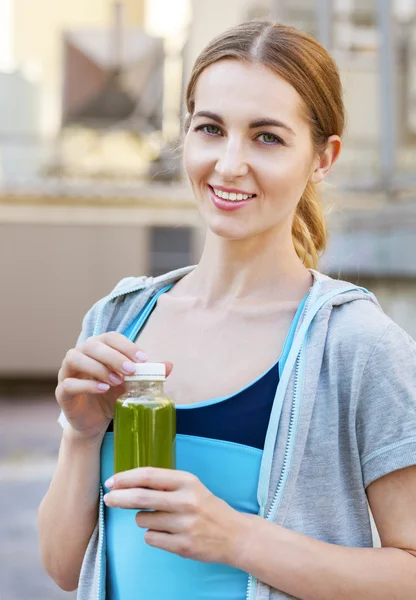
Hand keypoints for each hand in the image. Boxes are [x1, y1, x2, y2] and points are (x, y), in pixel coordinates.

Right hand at [56, 332, 172, 440]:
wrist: (95, 423)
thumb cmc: (112, 396)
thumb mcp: (133, 385)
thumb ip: (149, 374)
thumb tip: (169, 365)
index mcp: (98, 348)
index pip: (110, 337)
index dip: (126, 346)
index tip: (144, 359)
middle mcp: (80, 355)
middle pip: (93, 345)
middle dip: (114, 356)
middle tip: (131, 370)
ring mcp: (68, 372)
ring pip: (75, 358)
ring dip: (98, 367)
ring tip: (117, 381)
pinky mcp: (62, 392)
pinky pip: (69, 383)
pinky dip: (87, 385)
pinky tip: (104, 389)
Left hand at [103, 467, 246, 564]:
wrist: (233, 535)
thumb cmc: (206, 507)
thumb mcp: (191, 487)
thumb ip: (165, 484)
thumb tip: (129, 484)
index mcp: (187, 481)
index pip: (149, 476)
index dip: (126, 478)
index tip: (111, 481)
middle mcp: (186, 501)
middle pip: (140, 498)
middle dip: (119, 498)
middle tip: (108, 499)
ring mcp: (184, 525)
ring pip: (143, 520)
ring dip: (143, 519)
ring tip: (161, 519)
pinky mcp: (183, 546)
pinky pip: (151, 538)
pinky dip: (153, 535)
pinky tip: (168, 533)